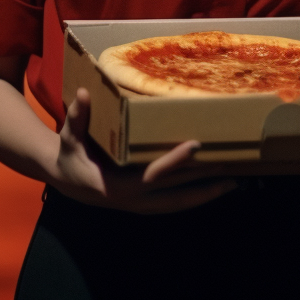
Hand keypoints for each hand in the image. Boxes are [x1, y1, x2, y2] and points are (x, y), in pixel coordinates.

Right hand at [48, 88, 236, 213]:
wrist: (67, 181)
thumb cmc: (71, 155)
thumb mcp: (70, 136)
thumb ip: (77, 117)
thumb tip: (82, 93)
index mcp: (114, 185)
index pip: (151, 174)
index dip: (174, 161)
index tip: (195, 144)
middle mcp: (131, 200)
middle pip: (174, 192)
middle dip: (201, 177)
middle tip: (228, 161)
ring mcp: (140, 205)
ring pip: (178, 203)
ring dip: (205, 194)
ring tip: (232, 181)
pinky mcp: (145, 205)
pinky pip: (175, 204)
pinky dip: (196, 198)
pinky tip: (214, 189)